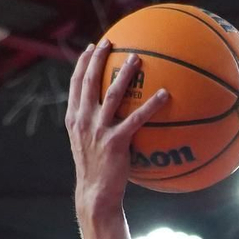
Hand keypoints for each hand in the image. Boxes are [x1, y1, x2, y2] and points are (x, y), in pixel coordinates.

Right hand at [66, 40, 169, 217]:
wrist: (95, 196)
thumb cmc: (96, 174)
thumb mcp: (87, 147)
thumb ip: (93, 128)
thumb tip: (109, 117)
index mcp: (74, 118)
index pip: (75, 83)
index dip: (83, 63)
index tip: (91, 47)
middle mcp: (83, 120)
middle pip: (89, 80)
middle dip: (99, 58)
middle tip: (111, 42)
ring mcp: (98, 130)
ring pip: (112, 92)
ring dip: (125, 73)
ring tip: (137, 58)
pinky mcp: (116, 142)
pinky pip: (137, 118)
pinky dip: (151, 105)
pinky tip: (164, 95)